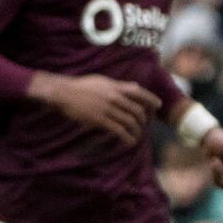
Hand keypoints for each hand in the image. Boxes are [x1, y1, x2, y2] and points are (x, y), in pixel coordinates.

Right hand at [35, 73, 159, 144]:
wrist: (62, 93)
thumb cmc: (81, 86)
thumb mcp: (102, 81)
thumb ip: (118, 85)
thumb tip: (135, 86)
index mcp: (114, 86)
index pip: (138, 91)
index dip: (151, 98)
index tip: (159, 105)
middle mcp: (114, 97)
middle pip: (137, 109)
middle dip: (143, 119)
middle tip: (144, 124)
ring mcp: (107, 108)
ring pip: (129, 121)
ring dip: (136, 130)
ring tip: (137, 136)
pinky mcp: (100, 119)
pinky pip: (118, 130)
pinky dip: (126, 137)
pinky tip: (130, 142)